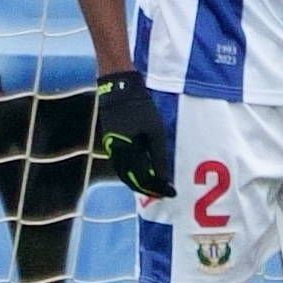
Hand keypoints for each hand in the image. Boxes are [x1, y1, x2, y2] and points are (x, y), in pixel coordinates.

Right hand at [92, 72, 172, 198]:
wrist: (118, 89)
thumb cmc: (140, 108)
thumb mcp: (155, 132)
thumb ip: (159, 157)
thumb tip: (164, 178)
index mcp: (125, 152)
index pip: (142, 179)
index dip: (158, 188)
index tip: (171, 193)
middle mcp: (115, 154)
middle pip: (131, 180)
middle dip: (147, 188)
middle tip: (163, 192)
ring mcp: (111, 149)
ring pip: (125, 174)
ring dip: (139, 181)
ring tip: (155, 185)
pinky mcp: (112, 143)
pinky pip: (122, 165)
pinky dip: (133, 171)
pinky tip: (144, 170)